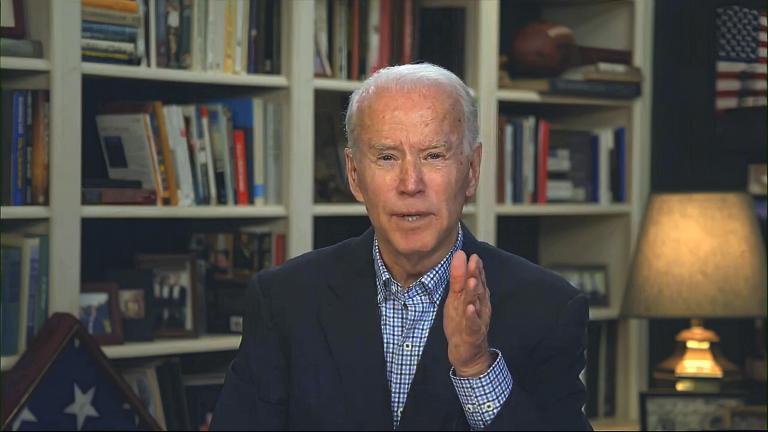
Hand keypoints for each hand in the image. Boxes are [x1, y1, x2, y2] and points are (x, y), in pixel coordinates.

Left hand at [444, 250, 492, 376]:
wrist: (469, 353)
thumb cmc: (463, 323)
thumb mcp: (457, 298)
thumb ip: (459, 278)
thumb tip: (460, 255)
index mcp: (477, 298)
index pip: (477, 280)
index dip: (475, 267)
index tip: (472, 255)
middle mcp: (479, 307)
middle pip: (478, 289)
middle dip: (476, 275)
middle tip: (474, 261)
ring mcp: (477, 320)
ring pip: (476, 304)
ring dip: (475, 292)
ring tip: (472, 280)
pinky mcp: (472, 334)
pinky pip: (473, 324)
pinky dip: (472, 316)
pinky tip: (470, 308)